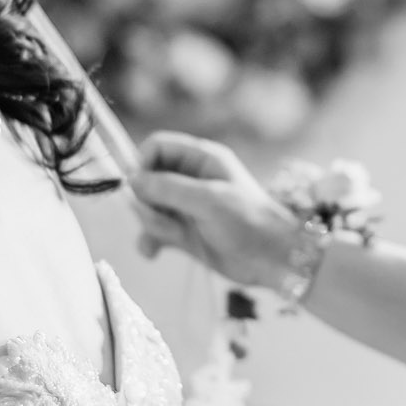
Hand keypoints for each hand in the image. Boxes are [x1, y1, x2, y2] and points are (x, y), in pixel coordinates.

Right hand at [130, 132, 300, 289]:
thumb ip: (168, 188)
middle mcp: (191, 179)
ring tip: (169, 237)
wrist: (272, 259)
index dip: (143, 164)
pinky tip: (153, 253)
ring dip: (149, 223)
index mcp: (201, 159)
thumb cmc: (248, 222)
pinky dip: (150, 240)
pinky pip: (155, 230)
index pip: (157, 146)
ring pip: (149, 207)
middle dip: (147, 200)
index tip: (139, 188)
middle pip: (148, 178)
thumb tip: (132, 180)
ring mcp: (186, 206)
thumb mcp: (208, 200)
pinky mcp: (184, 231)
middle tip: (162, 218)